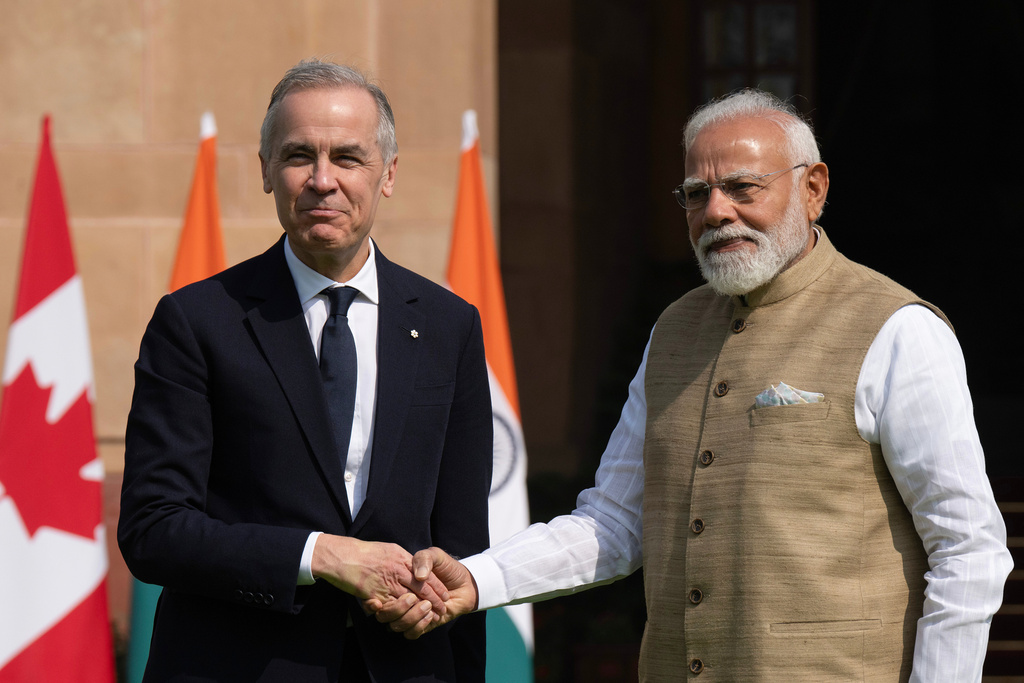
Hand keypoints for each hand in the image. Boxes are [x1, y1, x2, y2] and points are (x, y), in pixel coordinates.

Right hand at [311, 534, 448, 616]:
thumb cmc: (363, 551)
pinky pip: (391, 608)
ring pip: (409, 600)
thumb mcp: (389, 548)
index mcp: (401, 557)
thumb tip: (415, 567)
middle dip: (434, 600)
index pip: (425, 574)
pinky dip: (402, 615)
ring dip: (421, 610)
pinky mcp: (374, 595)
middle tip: (443, 609)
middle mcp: (396, 570)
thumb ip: (403, 558)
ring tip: (431, 615)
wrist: (341, 555)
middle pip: (421, 588)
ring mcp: (385, 583)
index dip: (437, 586)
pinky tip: (410, 619)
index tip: (445, 595)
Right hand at [369, 547, 478, 638]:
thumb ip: (424, 559)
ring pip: (396, 626)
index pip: (380, 595)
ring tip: (427, 606)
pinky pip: (411, 633)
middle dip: (396, 609)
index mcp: (399, 584)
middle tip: (412, 598)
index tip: (376, 601)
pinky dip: (419, 625)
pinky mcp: (422, 625)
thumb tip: (419, 576)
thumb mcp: (434, 555)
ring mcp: (411, 614)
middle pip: (385, 615)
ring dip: (410, 616)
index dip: (373, 601)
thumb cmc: (447, 567)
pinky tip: (431, 615)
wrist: (467, 582)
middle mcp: (402, 601)